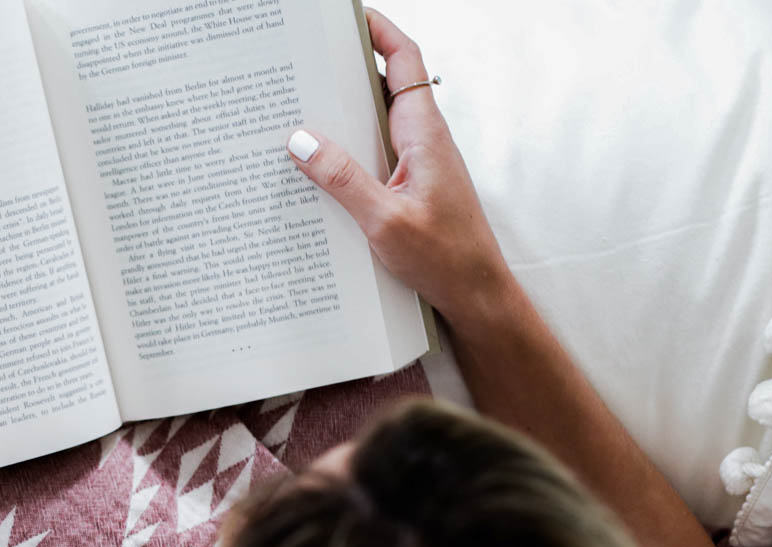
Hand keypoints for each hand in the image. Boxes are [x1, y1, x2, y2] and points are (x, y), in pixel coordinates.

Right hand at [286, 9, 513, 327]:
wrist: (475, 292)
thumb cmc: (443, 258)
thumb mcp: (384, 220)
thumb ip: (342, 179)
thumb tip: (301, 140)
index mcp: (423, 134)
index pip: (404, 60)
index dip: (378, 30)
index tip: (346, 16)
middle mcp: (421, 139)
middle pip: (383, 83)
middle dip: (345, 69)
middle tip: (302, 64)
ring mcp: (415, 162)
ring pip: (374, 120)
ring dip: (341, 114)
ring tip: (296, 111)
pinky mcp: (407, 186)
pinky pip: (372, 153)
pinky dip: (345, 150)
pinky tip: (315, 167)